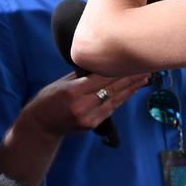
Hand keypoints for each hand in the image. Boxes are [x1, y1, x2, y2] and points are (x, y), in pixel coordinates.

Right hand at [22, 71, 149, 136]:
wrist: (40, 125)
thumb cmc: (49, 98)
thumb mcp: (62, 82)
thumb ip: (82, 74)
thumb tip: (102, 62)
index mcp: (74, 90)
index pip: (103, 77)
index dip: (120, 69)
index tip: (132, 60)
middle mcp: (83, 105)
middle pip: (113, 88)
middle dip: (131, 77)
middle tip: (146, 67)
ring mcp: (89, 117)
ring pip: (115, 99)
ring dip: (131, 88)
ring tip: (144, 78)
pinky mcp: (92, 124)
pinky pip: (111, 108)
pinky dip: (122, 98)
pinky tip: (131, 91)